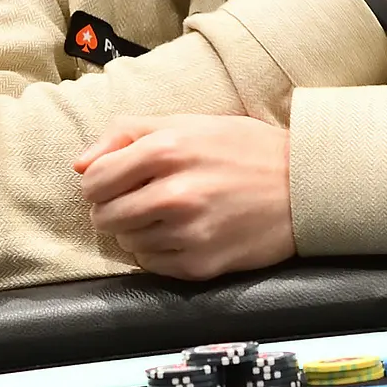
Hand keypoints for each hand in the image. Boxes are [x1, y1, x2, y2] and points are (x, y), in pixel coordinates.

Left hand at [74, 115, 294, 280]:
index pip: (95, 180)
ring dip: (136, 230)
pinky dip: (157, 251)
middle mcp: (175, 192)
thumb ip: (128, 132)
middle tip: (135, 201)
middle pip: (105, 215)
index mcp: (167, 149)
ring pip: (126, 241)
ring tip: (164, 215)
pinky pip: (152, 264)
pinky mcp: (201, 264)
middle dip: (112, 209)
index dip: (97, 183)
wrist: (306, 187)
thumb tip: (80, 164)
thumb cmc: (245, 150)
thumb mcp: (189, 122)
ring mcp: (189, 232)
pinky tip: (181, 233)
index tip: (112, 183)